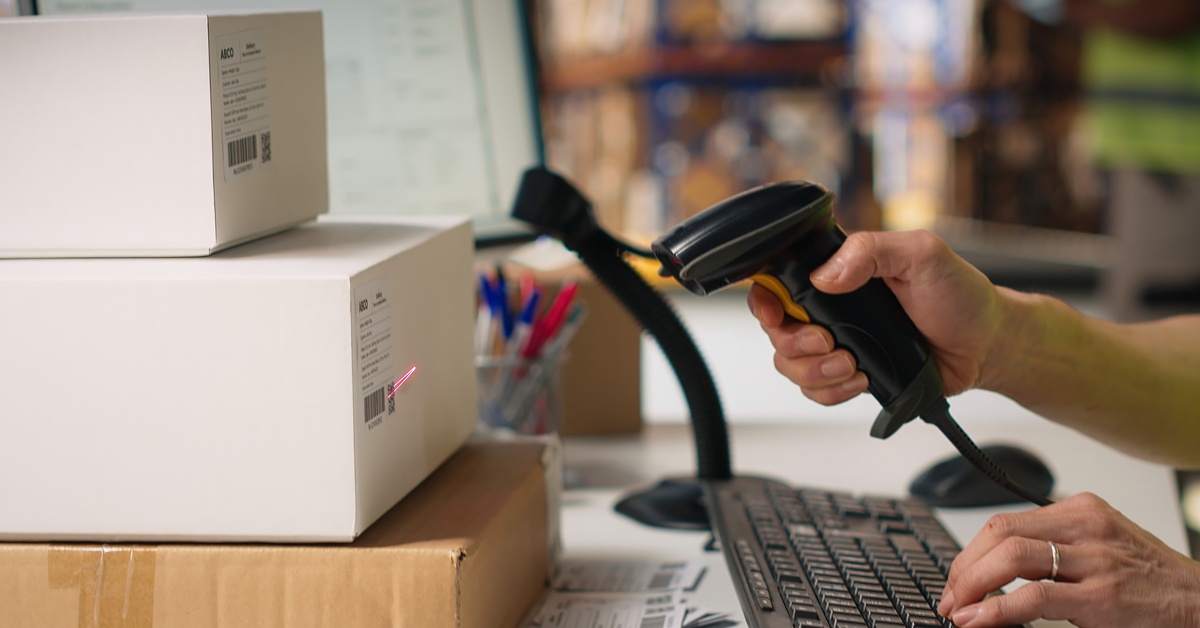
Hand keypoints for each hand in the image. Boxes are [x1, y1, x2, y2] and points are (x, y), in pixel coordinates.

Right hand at [747, 230, 1007, 404]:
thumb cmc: (960, 296)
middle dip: (793, 343)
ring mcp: (839, 343)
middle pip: (776, 330)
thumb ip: (872, 251)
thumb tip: (825, 276)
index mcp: (840, 272)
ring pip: (791, 365)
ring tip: (853, 365)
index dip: (764, 298)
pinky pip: (816, 391)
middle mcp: (832, 308)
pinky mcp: (851, 375)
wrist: (987, 345)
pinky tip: (860, 380)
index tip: (774, 312)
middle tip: (827, 342)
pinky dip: (831, 391)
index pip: (778, 280)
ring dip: (814, 371)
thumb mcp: (921, 254)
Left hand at [939, 492, 1199, 626]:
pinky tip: (979, 621)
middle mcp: (1087, 527)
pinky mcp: (1103, 598)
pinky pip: (1035, 597)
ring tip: (959, 610)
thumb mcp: (1103, 548)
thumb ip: (1056, 549)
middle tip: (951, 598)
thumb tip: (996, 571)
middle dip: (964, 569)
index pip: (1004, 523)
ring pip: (1011, 557)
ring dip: (972, 586)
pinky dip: (996, 609)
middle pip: (999, 534)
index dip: (970, 553)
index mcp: (1082, 510)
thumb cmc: (1154, 581)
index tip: (956, 579)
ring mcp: (1096, 560)